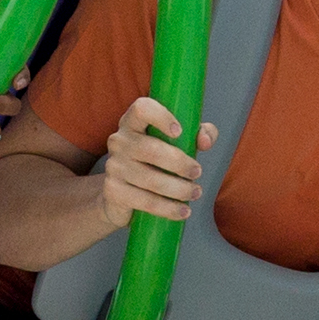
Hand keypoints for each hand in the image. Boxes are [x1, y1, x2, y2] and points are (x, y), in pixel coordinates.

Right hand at [95, 96, 216, 225]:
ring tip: (195, 192)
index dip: (161, 116)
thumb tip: (204, 140)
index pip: (142, 109)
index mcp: (132, 123)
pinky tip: (182, 211)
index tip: (180, 131)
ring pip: (151, 179)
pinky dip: (168, 208)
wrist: (121, 193)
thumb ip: (197, 134)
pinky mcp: (114, 191)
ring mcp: (114, 166)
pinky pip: (145, 201)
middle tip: (197, 172)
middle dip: (180, 163)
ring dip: (179, 189)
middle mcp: (119, 141)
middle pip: (151, 149)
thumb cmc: (154, 161)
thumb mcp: (176, 143)